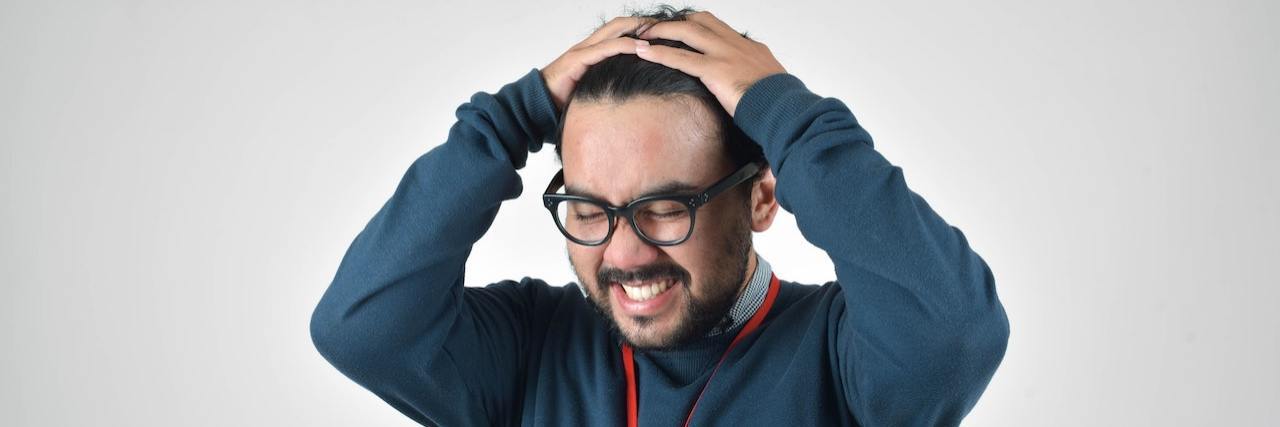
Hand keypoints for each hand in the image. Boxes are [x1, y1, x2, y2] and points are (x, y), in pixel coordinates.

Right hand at [541, 17, 656, 113]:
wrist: (536, 105)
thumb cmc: (563, 101)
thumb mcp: (592, 90)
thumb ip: (608, 85)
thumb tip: (632, 95)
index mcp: (591, 51)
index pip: (619, 31)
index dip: (639, 27)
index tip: (661, 31)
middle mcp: (588, 46)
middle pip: (619, 25)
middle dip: (643, 23)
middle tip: (666, 27)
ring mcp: (582, 51)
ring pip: (615, 31)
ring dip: (638, 29)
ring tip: (659, 32)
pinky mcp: (577, 60)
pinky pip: (606, 48)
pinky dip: (626, 45)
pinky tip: (642, 47)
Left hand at [635, 11, 786, 116]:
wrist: (785, 110)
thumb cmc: (780, 106)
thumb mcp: (770, 86)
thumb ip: (755, 83)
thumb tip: (749, 94)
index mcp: (750, 48)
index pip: (720, 28)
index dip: (698, 26)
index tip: (683, 27)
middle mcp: (736, 45)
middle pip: (701, 21)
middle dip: (677, 22)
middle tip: (657, 27)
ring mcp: (725, 54)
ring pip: (687, 32)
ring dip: (662, 31)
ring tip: (642, 34)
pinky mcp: (715, 70)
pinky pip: (680, 57)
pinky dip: (658, 53)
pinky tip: (642, 52)